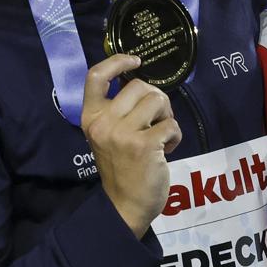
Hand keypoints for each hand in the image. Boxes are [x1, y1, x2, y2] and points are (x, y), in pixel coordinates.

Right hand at [81, 54, 179, 237]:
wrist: (125, 206)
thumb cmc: (121, 167)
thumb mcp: (108, 135)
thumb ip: (118, 111)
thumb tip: (144, 86)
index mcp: (90, 118)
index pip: (95, 76)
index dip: (116, 61)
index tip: (134, 61)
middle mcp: (103, 123)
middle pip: (139, 85)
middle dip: (156, 99)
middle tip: (157, 120)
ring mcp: (122, 134)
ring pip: (158, 100)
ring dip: (167, 116)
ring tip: (162, 136)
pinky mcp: (144, 145)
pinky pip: (171, 124)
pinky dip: (176, 135)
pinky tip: (167, 150)